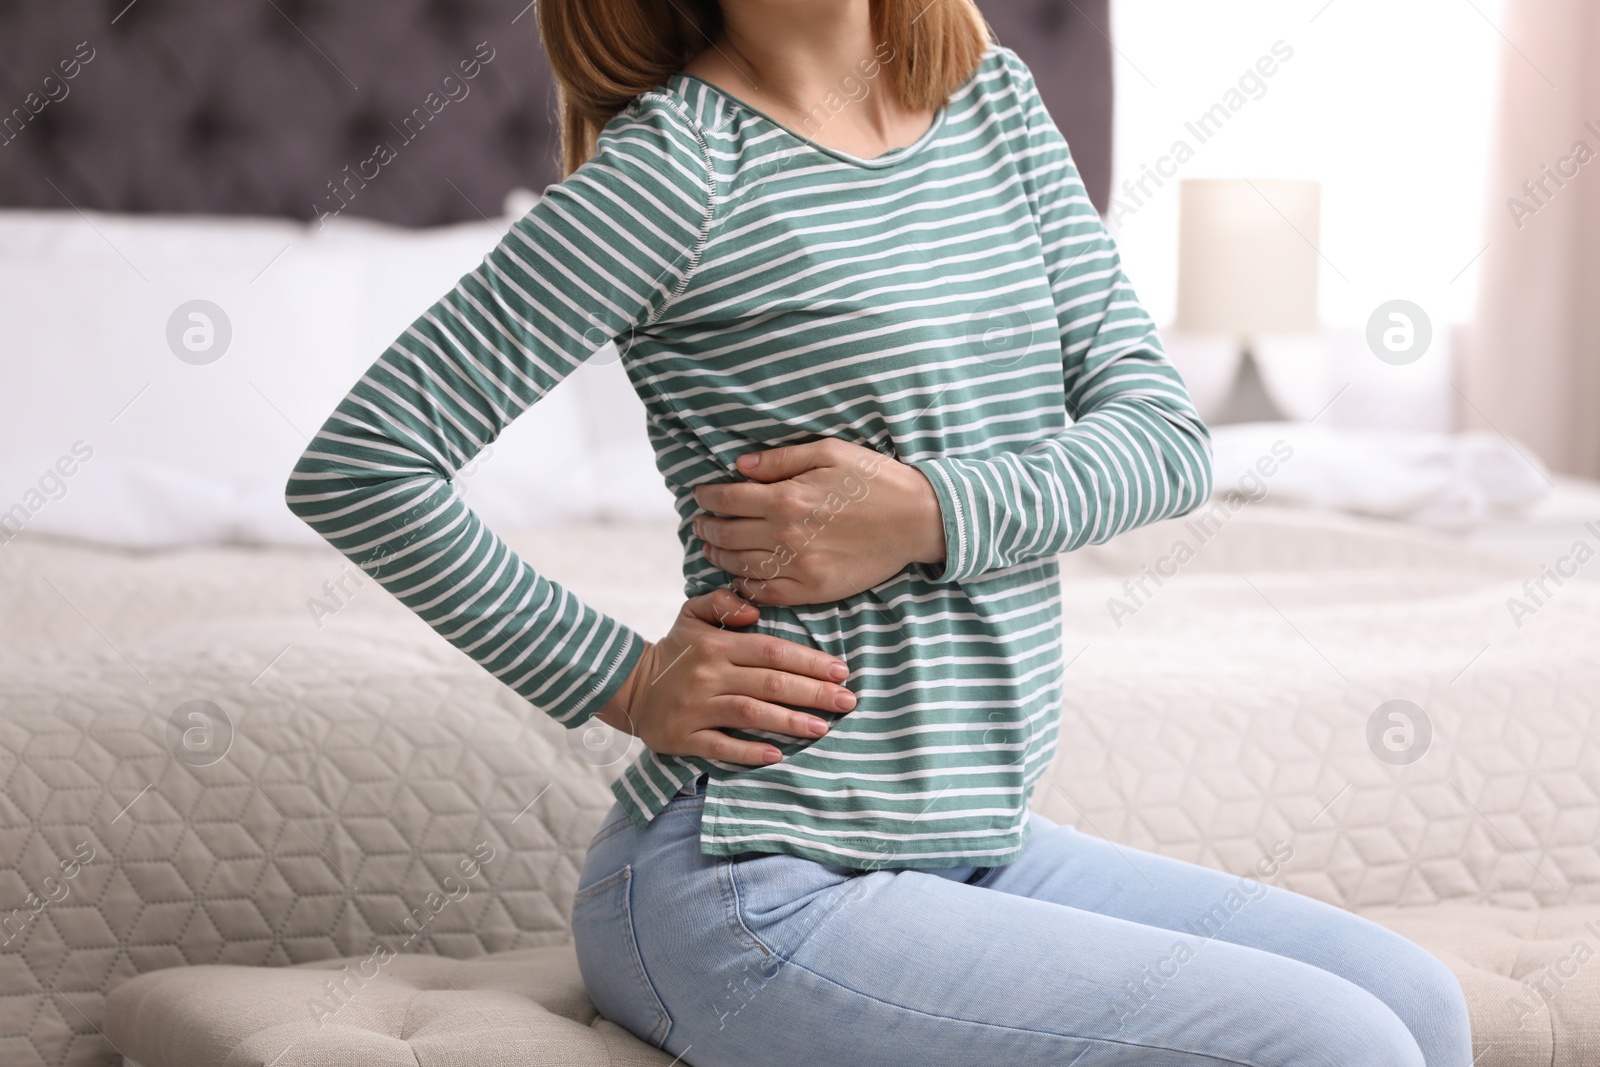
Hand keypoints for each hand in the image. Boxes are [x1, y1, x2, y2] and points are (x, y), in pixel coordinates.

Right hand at [594, 588, 856, 764]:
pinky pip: (720, 745)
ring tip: (822, 728)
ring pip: (750, 713)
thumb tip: (756, 609)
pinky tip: (777, 754)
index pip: (772, 651)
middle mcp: (709, 674)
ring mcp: (696, 707)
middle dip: (813, 693)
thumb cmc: (676, 650)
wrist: (630, 686)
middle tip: (847, 702)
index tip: (841, 672)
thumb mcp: (692, 613)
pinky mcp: (683, 736)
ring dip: (789, 721)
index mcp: (717, 645)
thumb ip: (723, 602)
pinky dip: (748, 751)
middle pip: (769, 683)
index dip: (809, 662)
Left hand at [692, 439, 945, 605]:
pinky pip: (767, 593)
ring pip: (740, 566)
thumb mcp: (829, 452)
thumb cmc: (875, 480)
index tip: (700, 496)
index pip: (727, 499)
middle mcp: (787, 534)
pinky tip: (738, 577)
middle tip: (699, 524)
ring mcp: (799, 566)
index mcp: (787, 497)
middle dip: (706, 527)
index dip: (707, 498)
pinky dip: (745, 587)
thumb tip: (740, 466)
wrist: (917, 519)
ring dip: (718, 557)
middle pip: (727, 534)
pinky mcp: (814, 589)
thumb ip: (780, 459)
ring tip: (711, 549)